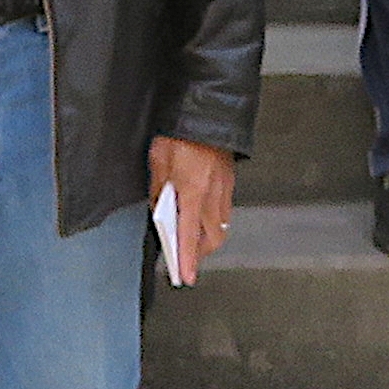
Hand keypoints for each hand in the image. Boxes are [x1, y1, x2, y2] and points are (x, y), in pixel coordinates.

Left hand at [149, 136, 237, 276]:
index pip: (188, 236)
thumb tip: (160, 210)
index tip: (185, 276)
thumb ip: (159, 190)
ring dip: (207, 238)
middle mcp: (212, 194)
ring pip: (220, 227)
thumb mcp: (158, 161)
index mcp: (192, 191)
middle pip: (212, 239)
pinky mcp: (230, 182)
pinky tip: (203, 217)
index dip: (186, 260)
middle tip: (186, 258)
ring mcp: (224, 189)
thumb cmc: (181, 132)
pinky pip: (224, 211)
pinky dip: (214, 221)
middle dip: (199, 253)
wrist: (208, 111)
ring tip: (193, 241)